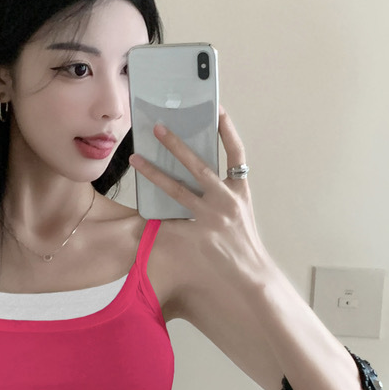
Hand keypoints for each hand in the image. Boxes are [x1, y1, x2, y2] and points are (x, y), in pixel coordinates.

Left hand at [129, 106, 270, 281]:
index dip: (226, 129)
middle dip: (176, 144)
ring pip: (176, 189)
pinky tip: (137, 208)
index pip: (236, 153)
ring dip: (154, 172)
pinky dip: (153, 216)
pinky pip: (167, 221)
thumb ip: (225, 194)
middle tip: (156, 127)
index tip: (215, 108)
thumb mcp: (242, 214)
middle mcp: (225, 202)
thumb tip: (200, 173)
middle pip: (197, 165)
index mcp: (240, 193)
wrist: (251, 281)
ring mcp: (209, 219)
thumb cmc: (244, 246)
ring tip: (136, 159)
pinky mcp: (194, 237)